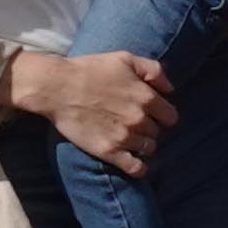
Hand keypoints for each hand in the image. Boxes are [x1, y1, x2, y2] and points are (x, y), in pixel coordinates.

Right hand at [3, 46, 173, 172]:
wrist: (57, 87)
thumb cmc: (90, 69)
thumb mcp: (125, 59)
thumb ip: (154, 70)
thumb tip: (170, 89)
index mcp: (146, 97)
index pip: (170, 116)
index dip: (161, 114)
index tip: (151, 113)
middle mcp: (139, 119)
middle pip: (157, 132)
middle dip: (148, 128)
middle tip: (132, 122)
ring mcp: (125, 137)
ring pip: (148, 148)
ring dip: (142, 144)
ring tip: (128, 138)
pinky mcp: (109, 151)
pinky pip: (135, 168)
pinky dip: (138, 168)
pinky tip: (134, 163)